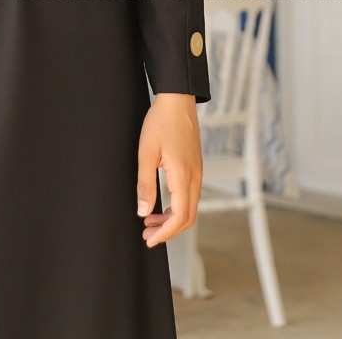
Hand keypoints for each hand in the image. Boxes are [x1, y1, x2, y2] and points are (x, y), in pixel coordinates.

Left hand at [136, 93, 201, 247]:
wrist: (177, 100)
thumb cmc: (160, 123)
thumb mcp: (146, 153)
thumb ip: (145, 184)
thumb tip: (143, 212)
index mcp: (183, 177)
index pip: (179, 217)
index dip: (165, 233)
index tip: (149, 240)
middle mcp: (195, 178)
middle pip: (188, 217)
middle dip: (168, 230)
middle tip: (147, 234)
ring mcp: (197, 172)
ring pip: (190, 207)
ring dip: (172, 219)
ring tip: (150, 221)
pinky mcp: (195, 166)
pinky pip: (189, 195)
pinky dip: (177, 206)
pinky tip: (161, 203)